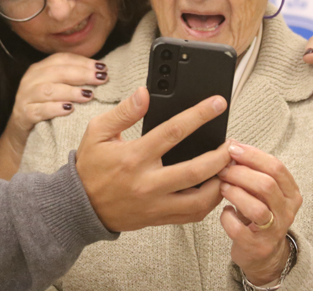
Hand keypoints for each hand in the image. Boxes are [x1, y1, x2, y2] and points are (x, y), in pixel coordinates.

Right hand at [11, 53, 106, 134]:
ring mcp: (25, 97)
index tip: (103, 67)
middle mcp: (31, 80)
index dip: (83, 61)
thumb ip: (74, 79)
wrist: (23, 133)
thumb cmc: (47, 108)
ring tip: (88, 95)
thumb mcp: (58, 89)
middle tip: (101, 79)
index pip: (62, 59)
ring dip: (70, 91)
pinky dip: (54, 109)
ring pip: (48, 90)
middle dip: (81, 74)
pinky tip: (69, 109)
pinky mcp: (23, 115)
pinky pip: (39, 110)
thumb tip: (101, 72)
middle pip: (56, 71)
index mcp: (40, 69)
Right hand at [76, 87, 230, 231]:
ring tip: (227, 167)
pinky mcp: (158, 218)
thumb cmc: (90, 167)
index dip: (199, 115)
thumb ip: (124, 112)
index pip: (174, 131)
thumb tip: (145, 93)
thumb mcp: (98, 132)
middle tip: (233, 144)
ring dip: (220, 183)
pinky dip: (208, 202)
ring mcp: (155, 204)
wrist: (79, 207)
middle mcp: (147, 183)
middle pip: (195, 170)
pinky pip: (192, 215)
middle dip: (220, 155)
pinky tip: (214, 187)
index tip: (218, 103)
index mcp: (133, 157)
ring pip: (199, 200)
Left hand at [218, 143, 302, 285]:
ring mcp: (273, 231)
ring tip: (223, 187)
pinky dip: (227, 217)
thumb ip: (253, 171)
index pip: (276, 168)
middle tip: (223, 169)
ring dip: (235, 193)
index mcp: (291, 194)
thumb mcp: (263, 192)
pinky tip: (225, 211)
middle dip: (241, 173)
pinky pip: (239, 229)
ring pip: (257, 208)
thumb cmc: (260, 214)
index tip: (233, 148)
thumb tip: (232, 145)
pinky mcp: (257, 247)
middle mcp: (287, 212)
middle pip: (266, 185)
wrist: (264, 254)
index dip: (253, 155)